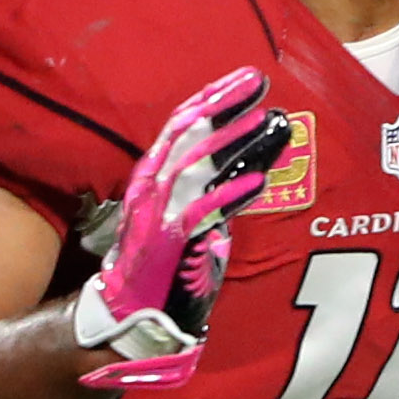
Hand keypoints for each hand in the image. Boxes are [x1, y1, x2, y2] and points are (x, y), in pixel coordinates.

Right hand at [71, 66, 280, 391]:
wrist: (130, 319)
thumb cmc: (163, 268)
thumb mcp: (186, 217)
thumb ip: (210, 191)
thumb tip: (249, 165)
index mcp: (152, 179)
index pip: (180, 127)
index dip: (213, 99)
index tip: (245, 79)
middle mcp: (150, 190)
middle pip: (187, 136)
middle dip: (225, 107)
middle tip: (260, 83)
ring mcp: (157, 216)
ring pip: (195, 166)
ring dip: (233, 142)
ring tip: (268, 121)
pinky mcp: (168, 244)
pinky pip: (201, 213)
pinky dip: (229, 195)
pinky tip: (257, 181)